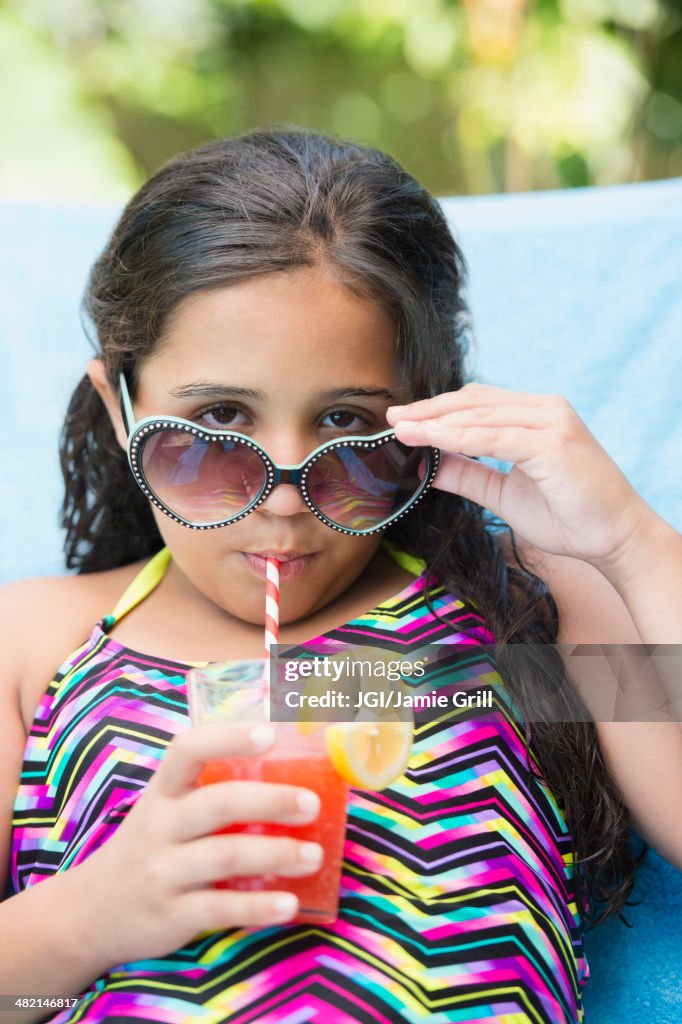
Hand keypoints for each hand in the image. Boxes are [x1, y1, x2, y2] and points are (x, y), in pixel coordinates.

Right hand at [82, 723, 321, 965]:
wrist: (94, 911)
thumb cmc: (155, 845)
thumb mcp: (168, 809)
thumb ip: (214, 790)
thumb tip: (295, 770)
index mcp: (164, 791)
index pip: (188, 750)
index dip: (228, 737)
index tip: (269, 734)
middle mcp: (160, 826)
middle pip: (218, 803)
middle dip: (271, 801)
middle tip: (312, 804)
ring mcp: (163, 871)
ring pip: (225, 856)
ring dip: (276, 854)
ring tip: (314, 855)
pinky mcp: (171, 915)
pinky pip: (220, 909)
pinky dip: (258, 907)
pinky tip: (290, 904)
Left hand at [387, 383, 650, 569]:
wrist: (614, 540)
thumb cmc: (568, 517)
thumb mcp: (503, 494)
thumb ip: (468, 475)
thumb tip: (426, 466)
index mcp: (535, 415)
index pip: (476, 403)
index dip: (437, 410)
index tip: (401, 421)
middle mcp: (545, 409)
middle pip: (473, 402)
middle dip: (429, 411)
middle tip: (392, 419)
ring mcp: (551, 422)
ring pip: (480, 415)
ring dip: (436, 422)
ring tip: (402, 429)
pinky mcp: (552, 442)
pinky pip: (493, 437)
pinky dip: (458, 438)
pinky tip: (430, 440)